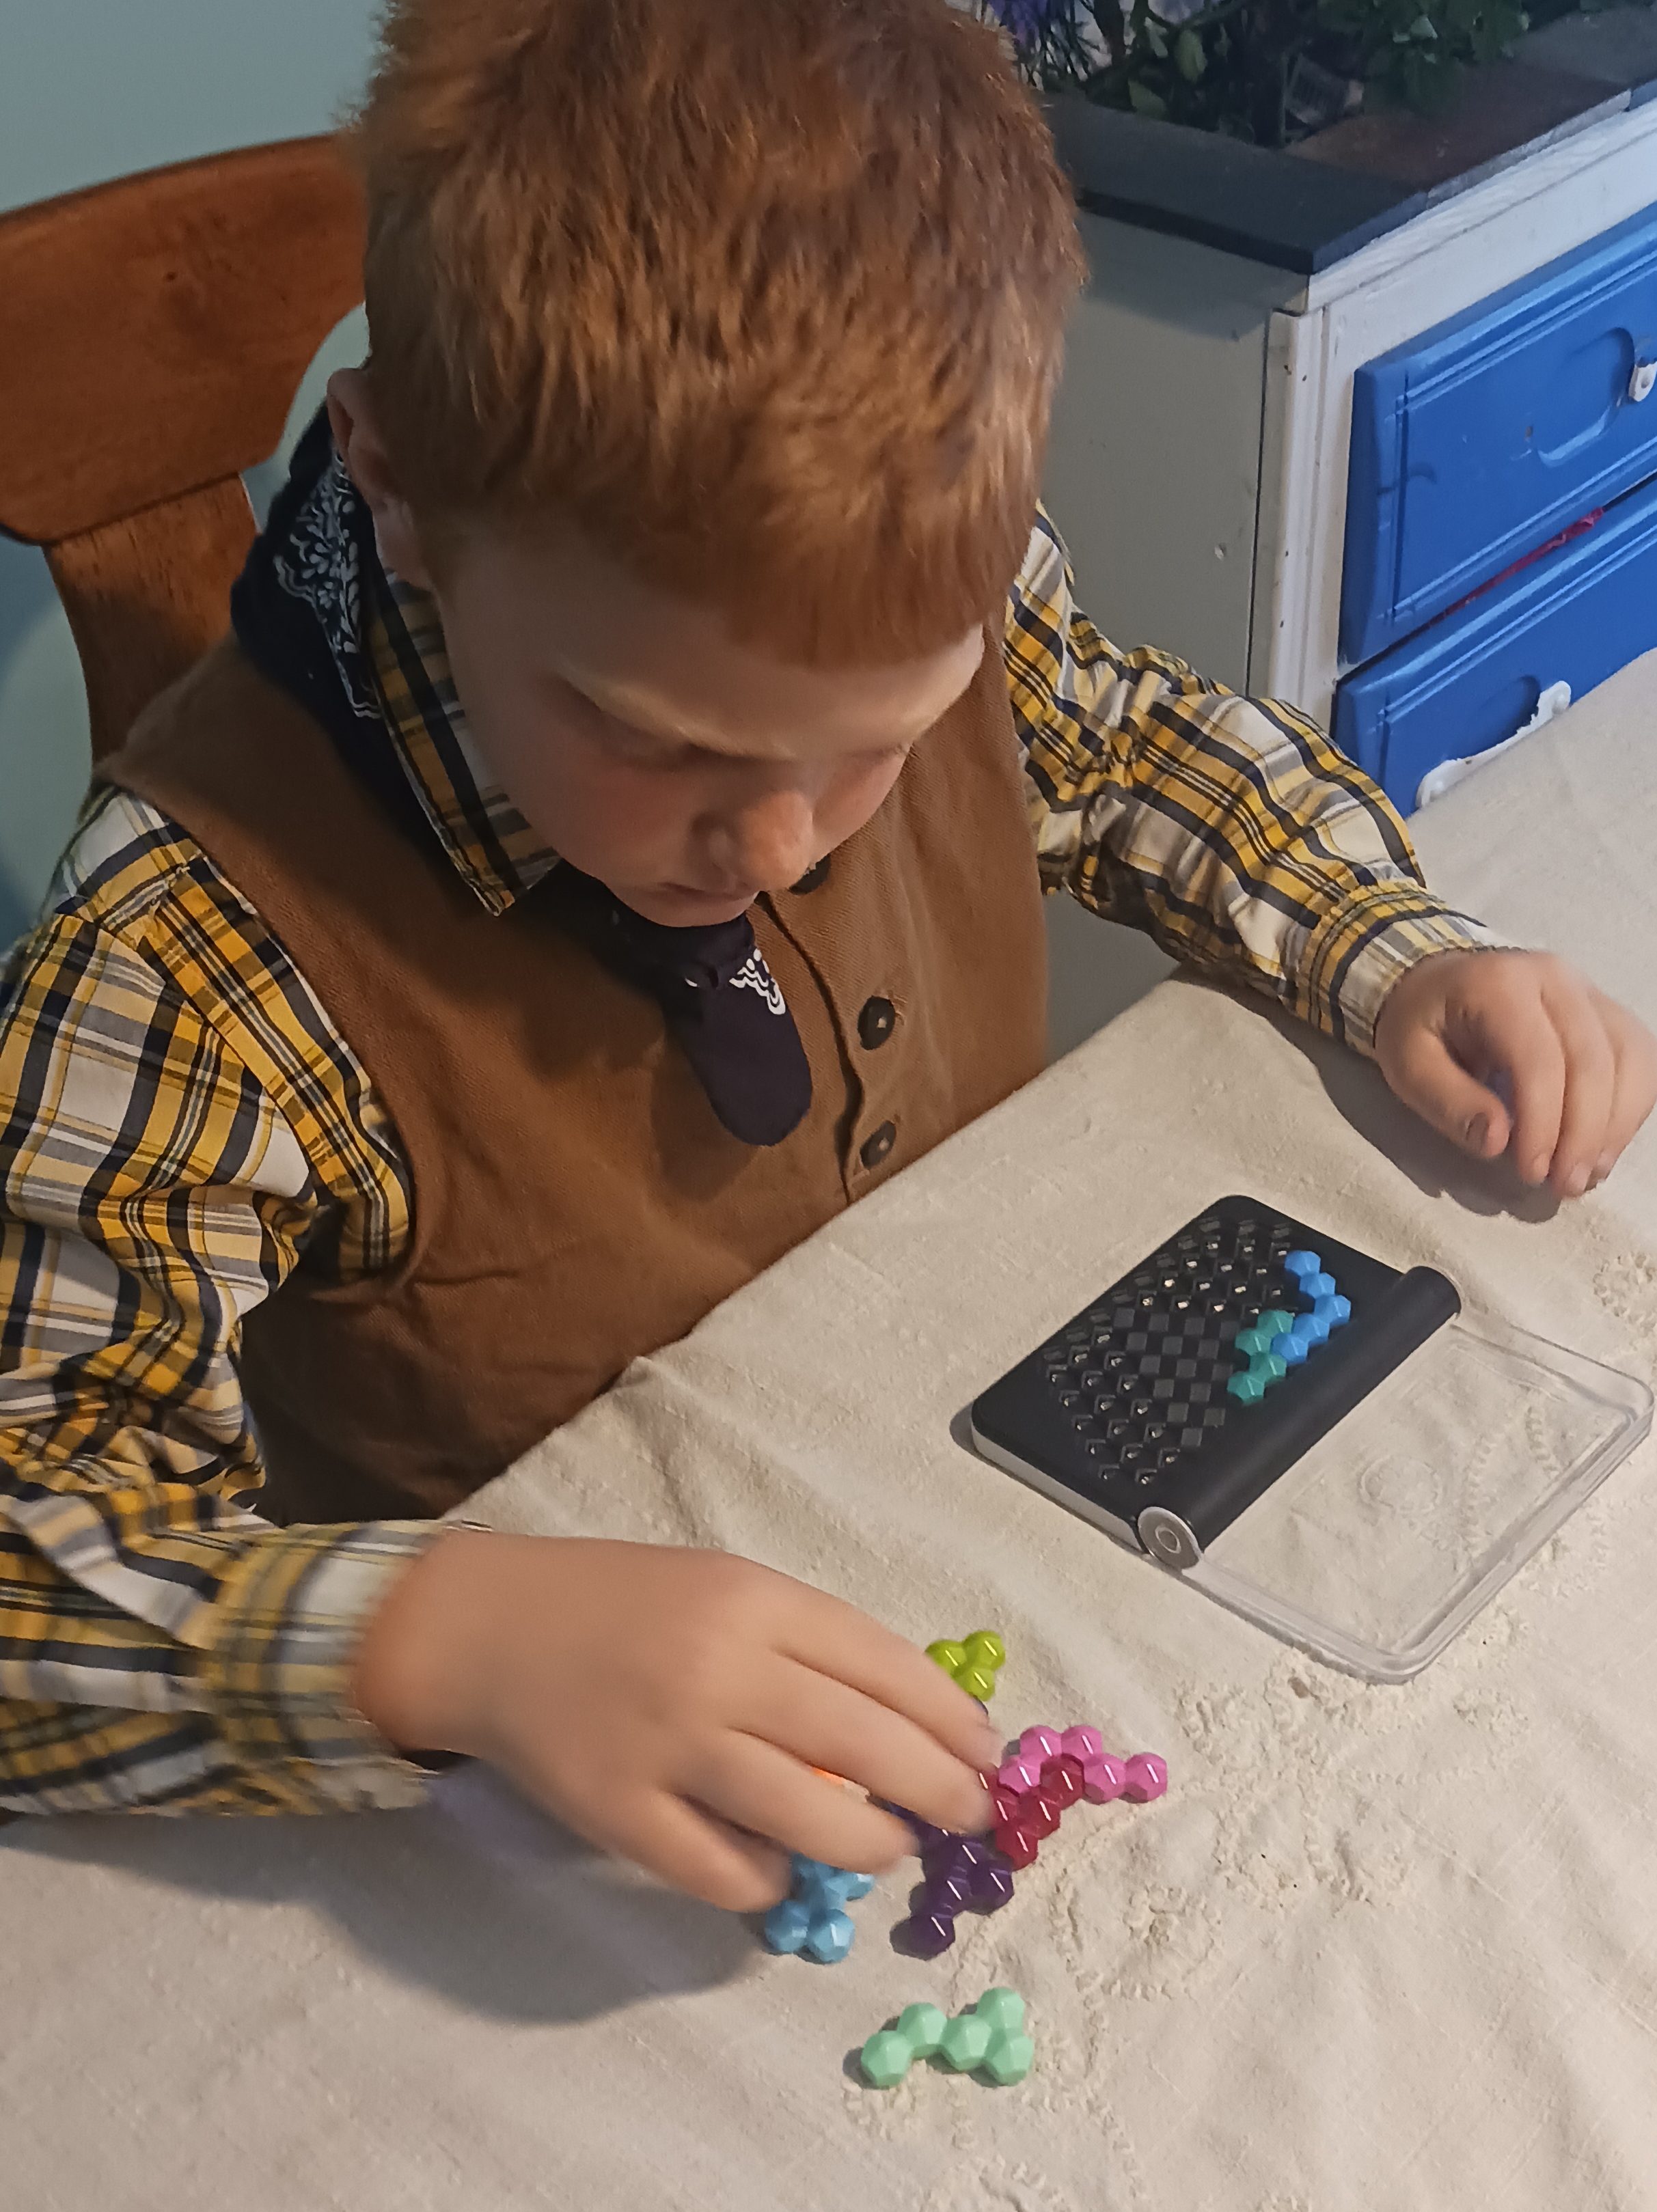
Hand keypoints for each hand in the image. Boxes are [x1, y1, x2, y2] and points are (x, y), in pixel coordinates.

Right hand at [352, 1532, 999, 1909]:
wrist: (490, 1628)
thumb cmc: (622, 1606)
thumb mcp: (723, 1589)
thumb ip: (803, 1646)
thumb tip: (907, 1723)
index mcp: (752, 1600)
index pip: (884, 1666)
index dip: (949, 1718)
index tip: (985, 1753)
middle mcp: (719, 1669)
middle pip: (866, 1743)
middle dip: (938, 1789)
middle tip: (968, 1814)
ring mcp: (668, 1745)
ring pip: (808, 1818)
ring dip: (870, 1843)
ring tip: (889, 1847)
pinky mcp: (620, 1814)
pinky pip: (723, 1871)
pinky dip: (768, 1879)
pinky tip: (780, 1866)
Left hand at [1374, 949, 1656, 1195]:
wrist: (1437, 983)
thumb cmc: (1420, 1026)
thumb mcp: (1409, 1065)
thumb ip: (1449, 1102)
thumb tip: (1498, 1142)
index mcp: (1500, 984)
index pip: (1539, 1058)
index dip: (1544, 1122)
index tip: (1532, 1172)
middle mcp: (1555, 978)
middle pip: (1593, 1060)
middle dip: (1585, 1133)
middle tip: (1565, 1186)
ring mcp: (1588, 990)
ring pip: (1630, 1057)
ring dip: (1616, 1124)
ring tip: (1587, 1174)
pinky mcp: (1607, 1011)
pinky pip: (1640, 1058)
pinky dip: (1630, 1107)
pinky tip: (1603, 1146)